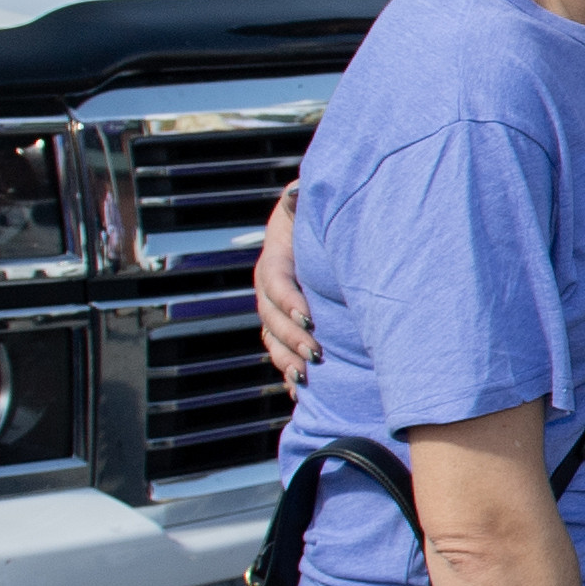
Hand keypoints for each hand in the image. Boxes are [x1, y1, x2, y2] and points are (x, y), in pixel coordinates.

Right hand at [255, 191, 319, 387]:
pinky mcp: (284, 325)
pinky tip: (297, 391)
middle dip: (292, 338)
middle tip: (316, 354)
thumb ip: (301, 202)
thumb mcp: (307, 206)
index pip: (276, 283)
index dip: (288, 301)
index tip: (309, 318)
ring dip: (286, 360)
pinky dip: (287, 371)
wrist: (310, 227)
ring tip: (305, 377)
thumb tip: (297, 193)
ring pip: (272, 340)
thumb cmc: (315, 217)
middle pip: (271, 318)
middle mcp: (268, 289)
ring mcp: (273, 310)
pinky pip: (280, 352)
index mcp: (275, 260)